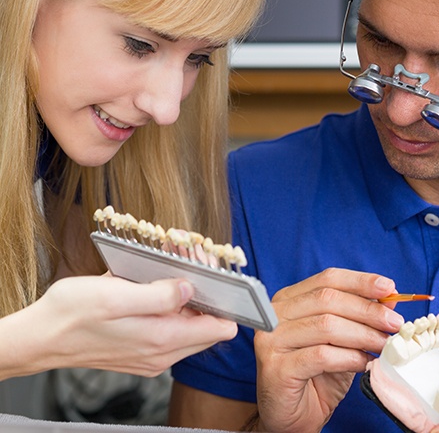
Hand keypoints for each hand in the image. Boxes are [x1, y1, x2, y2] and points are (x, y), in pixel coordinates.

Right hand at [1, 274, 236, 378]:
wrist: (40, 337)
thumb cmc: (72, 314)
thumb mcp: (115, 296)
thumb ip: (159, 295)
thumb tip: (191, 288)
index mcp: (162, 340)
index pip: (220, 327)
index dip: (225, 298)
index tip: (220, 274)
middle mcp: (162, 352)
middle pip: (207, 322)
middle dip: (208, 290)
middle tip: (195, 258)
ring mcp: (153, 353)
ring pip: (189, 322)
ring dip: (188, 294)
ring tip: (176, 265)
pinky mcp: (142, 348)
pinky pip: (170, 325)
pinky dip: (171, 303)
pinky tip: (157, 282)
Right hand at [252, 268, 404, 432]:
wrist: (292, 418)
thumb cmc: (315, 376)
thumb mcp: (342, 341)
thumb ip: (360, 317)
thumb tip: (389, 298)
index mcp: (289, 299)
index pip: (327, 279)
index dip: (360, 281)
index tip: (389, 287)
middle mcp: (275, 314)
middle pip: (328, 299)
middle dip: (367, 310)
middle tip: (394, 322)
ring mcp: (272, 339)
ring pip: (326, 325)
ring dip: (363, 334)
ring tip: (384, 344)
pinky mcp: (276, 367)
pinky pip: (321, 355)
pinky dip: (350, 358)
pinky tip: (364, 363)